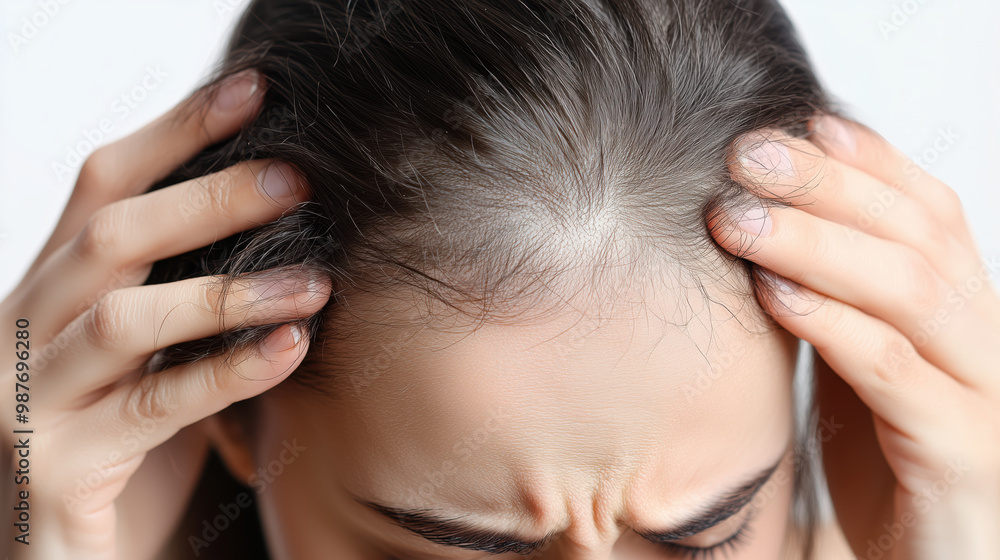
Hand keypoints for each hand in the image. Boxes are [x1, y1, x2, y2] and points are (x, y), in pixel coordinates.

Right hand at [0, 70, 331, 559]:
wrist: (51, 556)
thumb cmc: (114, 450)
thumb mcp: (143, 359)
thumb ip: (181, 300)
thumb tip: (281, 228)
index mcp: (47, 293)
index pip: (101, 187)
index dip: (175, 132)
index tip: (253, 92)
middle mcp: (21, 332)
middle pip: (112, 237)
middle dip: (208, 198)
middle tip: (297, 181)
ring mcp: (27, 400)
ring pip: (125, 319)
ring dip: (229, 292)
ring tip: (317, 280)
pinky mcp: (56, 467)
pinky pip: (154, 408)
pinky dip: (228, 371)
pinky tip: (290, 347)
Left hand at [708, 115, 999, 558]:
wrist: (921, 557)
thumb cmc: (883, 456)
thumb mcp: (859, 360)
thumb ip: (835, 295)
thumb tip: (766, 219)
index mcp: (964, 310)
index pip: (930, 210)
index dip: (867, 160)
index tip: (795, 124)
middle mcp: (986, 340)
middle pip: (916, 234)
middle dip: (827, 185)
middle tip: (744, 157)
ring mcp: (982, 396)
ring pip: (912, 291)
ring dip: (817, 243)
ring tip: (737, 219)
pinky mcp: (959, 454)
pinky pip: (897, 373)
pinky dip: (834, 324)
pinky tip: (773, 295)